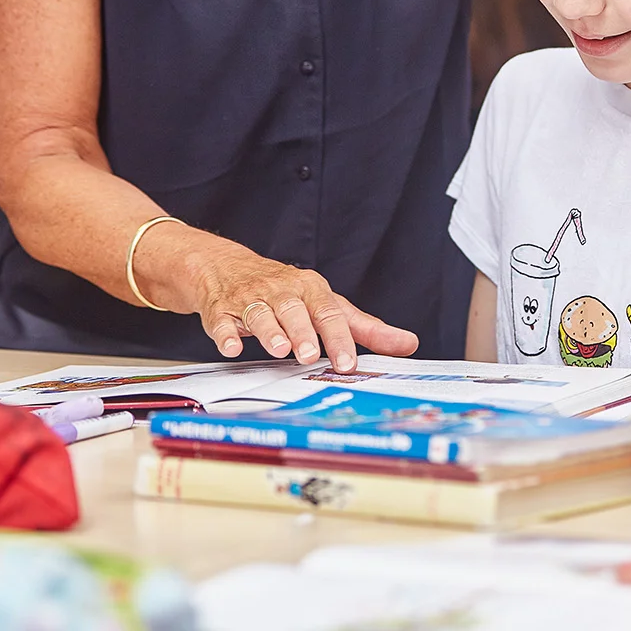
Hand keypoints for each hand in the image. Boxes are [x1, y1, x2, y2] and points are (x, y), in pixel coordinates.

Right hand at [140, 225, 418, 370]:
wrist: (227, 267)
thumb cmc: (287, 293)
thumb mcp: (326, 304)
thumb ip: (365, 328)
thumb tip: (407, 344)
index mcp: (311, 290)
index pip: (330, 313)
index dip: (339, 339)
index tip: (348, 363)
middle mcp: (282, 291)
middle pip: (294, 310)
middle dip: (303, 332)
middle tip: (309, 356)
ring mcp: (250, 298)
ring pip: (260, 313)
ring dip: (269, 331)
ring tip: (279, 350)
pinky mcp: (222, 309)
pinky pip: (222, 320)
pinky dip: (226, 333)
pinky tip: (231, 347)